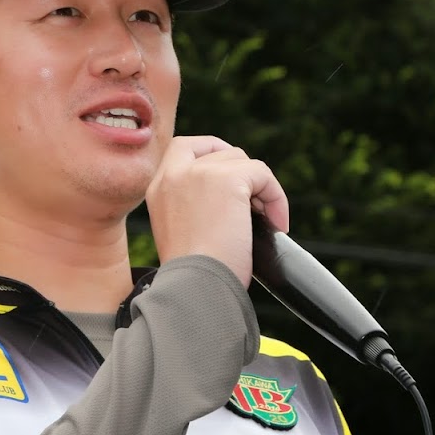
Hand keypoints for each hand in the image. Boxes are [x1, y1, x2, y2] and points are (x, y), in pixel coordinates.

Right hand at [145, 135, 289, 285]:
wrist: (197, 286)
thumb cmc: (194, 274)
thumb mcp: (180, 230)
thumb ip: (193, 204)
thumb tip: (233, 195)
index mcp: (158, 188)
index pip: (183, 148)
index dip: (212, 153)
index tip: (232, 177)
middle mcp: (173, 174)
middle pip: (220, 153)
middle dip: (242, 175)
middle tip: (253, 208)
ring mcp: (199, 173)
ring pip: (244, 162)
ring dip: (261, 189)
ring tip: (266, 221)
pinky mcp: (228, 180)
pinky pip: (263, 174)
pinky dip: (276, 198)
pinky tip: (276, 224)